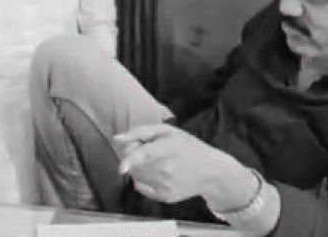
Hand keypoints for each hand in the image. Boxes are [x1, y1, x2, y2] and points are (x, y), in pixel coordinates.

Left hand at [113, 124, 231, 203]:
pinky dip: (143, 179)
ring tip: (155, 161)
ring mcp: (166, 185)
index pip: (145, 155)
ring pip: (136, 176)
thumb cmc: (186, 146)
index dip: (131, 160)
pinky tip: (156, 173)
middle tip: (147, 150)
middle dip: (133, 156)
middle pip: (135, 165)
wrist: (210, 171)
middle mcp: (167, 169)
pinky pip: (142, 188)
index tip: (121, 167)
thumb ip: (140, 132)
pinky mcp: (165, 197)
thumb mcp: (167, 130)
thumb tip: (117, 138)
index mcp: (168, 148)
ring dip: (138, 168)